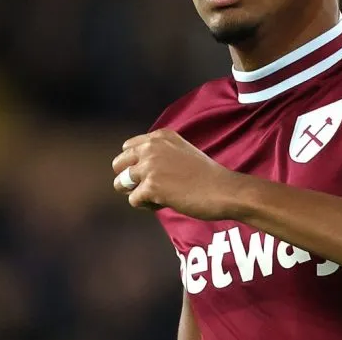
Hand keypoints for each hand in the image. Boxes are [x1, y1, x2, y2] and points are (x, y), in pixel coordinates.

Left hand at [112, 129, 239, 219]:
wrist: (223, 189)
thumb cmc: (206, 175)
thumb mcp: (182, 151)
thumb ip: (160, 153)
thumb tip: (134, 169)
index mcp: (160, 136)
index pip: (128, 148)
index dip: (135, 164)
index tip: (152, 173)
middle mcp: (152, 147)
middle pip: (118, 164)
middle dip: (128, 178)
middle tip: (148, 187)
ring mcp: (150, 166)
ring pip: (121, 183)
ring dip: (136, 193)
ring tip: (157, 196)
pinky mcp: (150, 186)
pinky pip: (134, 200)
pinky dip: (147, 205)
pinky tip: (164, 203)